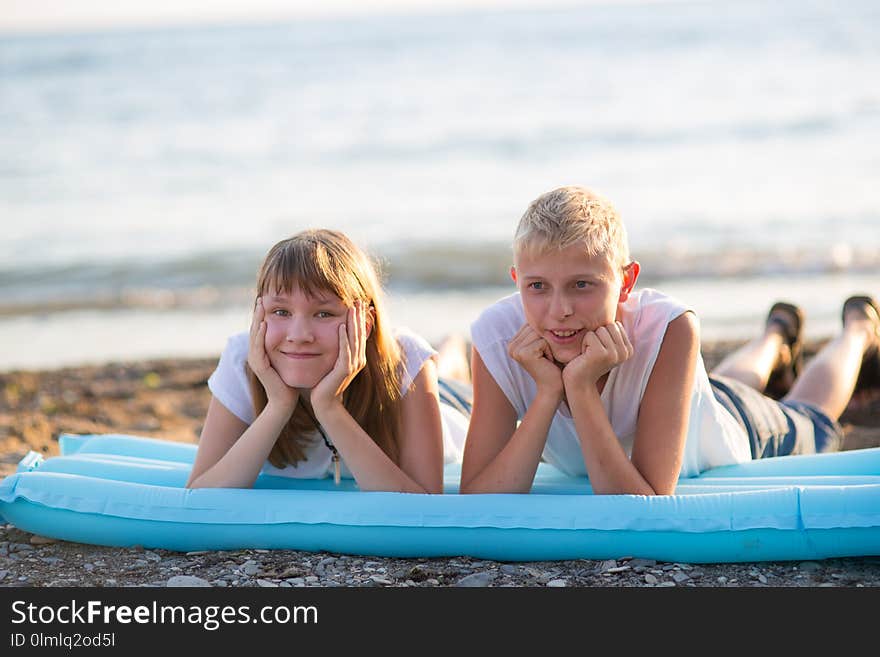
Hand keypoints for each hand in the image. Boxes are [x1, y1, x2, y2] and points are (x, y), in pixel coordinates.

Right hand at [247, 297, 298, 411]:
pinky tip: (264, 324)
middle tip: (261, 298)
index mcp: (262, 351)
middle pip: (255, 329)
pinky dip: (260, 335)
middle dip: (258, 313)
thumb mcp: (289, 358)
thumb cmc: (290, 380)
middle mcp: (256, 354)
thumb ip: (289, 346)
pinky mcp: (259, 366)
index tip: (267, 300)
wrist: (285, 401)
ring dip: (257, 319)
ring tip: (260, 305)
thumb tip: (298, 334)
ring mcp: (255, 360)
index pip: (261, 329)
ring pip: (254, 335)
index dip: (263, 315)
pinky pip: (258, 347)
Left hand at [310, 300, 369, 414]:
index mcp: (357, 357)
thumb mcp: (333, 363)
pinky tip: (341, 326)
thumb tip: (335, 335)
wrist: (325, 404)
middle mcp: (358, 360)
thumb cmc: (326, 383)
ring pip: (354, 339)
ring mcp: (353, 365)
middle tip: (358, 300)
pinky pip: (345, 351)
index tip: (358, 303)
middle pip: (360, 333)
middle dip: (359, 316)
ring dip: (353, 323)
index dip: (360, 318)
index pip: (360, 333)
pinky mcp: (344, 370)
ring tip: (352, 308)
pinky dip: (343, 338)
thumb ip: (337, 350)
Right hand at [507, 323, 563, 400]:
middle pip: (535, 327)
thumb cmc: (552, 365)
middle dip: (547, 339)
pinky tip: (547, 362)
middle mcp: (511, 345)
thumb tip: (543, 310)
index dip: (544, 335)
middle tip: (547, 356)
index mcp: (513, 342)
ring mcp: (515, 350)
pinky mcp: (523, 354)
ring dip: (549, 345)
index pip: (532, 324)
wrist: (553, 387)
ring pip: (540, 333)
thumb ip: (538, 330)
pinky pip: (543, 341)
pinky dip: (550, 351)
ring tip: (547, 358)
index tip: (544, 351)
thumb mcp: (544, 344)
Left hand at [562, 321, 632, 390]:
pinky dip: (584, 343)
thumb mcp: (606, 347)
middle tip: (593, 351)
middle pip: (609, 325)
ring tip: (589, 354)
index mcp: (628, 350)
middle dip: (597, 335)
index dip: (603, 334)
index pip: (616, 325)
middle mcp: (624, 352)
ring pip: (600, 329)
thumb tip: (617, 309)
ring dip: (590, 340)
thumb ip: (613, 333)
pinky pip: (590, 335)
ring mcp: (614, 353)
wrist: (579, 383)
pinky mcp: (601, 353)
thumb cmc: (589, 362)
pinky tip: (585, 356)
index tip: (600, 349)